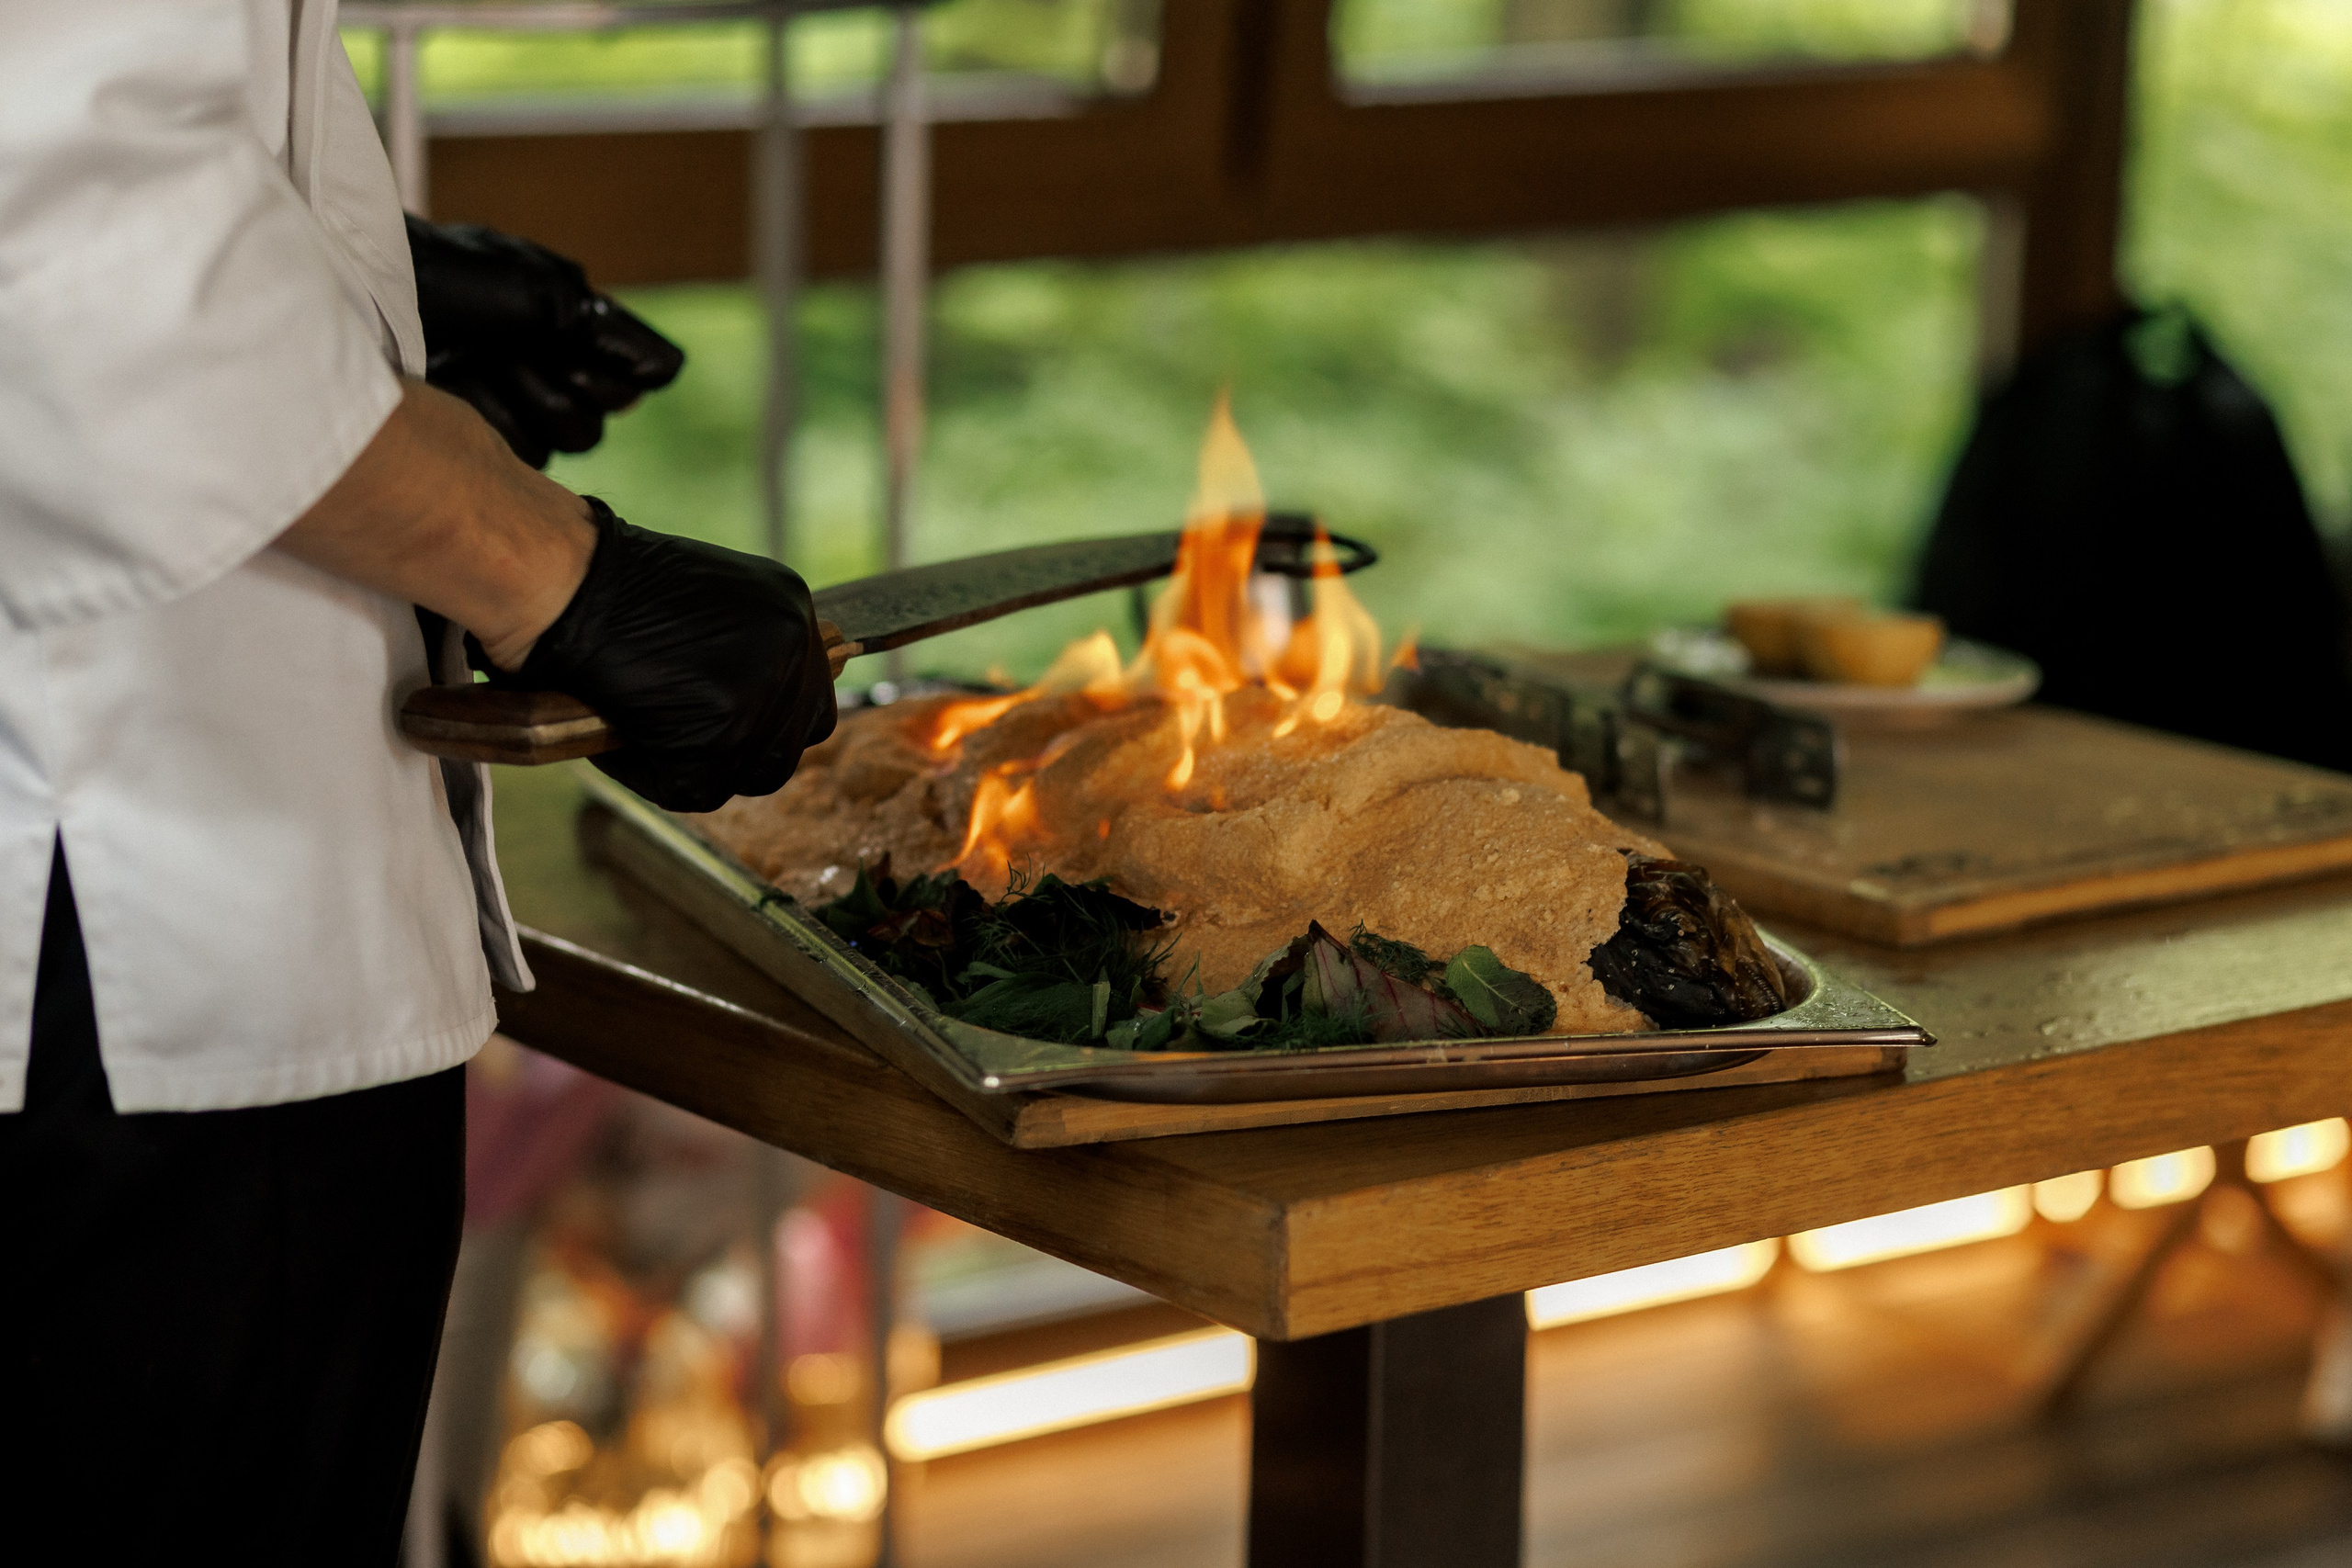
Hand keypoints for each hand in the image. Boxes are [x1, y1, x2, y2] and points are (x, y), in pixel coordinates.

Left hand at [407, 216, 684, 467]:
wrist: (370, 290)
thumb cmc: (455, 276)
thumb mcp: (544, 290)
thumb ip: (614, 335)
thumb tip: (669, 373)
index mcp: (579, 336)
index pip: (632, 387)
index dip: (598, 373)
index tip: (560, 339)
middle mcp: (556, 375)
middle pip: (592, 425)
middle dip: (548, 382)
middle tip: (505, 346)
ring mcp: (520, 411)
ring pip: (558, 445)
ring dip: (511, 397)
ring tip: (469, 358)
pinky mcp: (484, 442)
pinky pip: (519, 458)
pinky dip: (484, 417)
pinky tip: (451, 384)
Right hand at [482, 499, 838, 811]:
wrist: (564, 582)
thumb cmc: (606, 585)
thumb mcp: (702, 600)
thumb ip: (736, 645)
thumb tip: (737, 702)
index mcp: (792, 611)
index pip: (809, 692)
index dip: (767, 717)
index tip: (722, 720)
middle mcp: (794, 650)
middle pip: (794, 739)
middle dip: (741, 750)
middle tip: (684, 740)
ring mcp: (763, 698)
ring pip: (747, 772)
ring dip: (696, 765)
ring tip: (643, 734)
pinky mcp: (721, 739)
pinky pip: (693, 788)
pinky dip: (649, 774)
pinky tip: (618, 738)